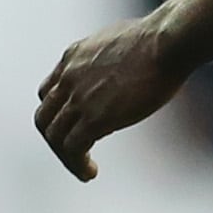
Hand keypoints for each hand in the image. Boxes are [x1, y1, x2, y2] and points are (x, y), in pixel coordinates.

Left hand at [33, 18, 185, 182]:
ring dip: (66, 157)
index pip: (48, 91)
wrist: (167, 41)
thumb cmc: (163, 39)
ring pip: (55, 137)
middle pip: (44, 117)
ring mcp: (78, 98)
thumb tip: (134, 63)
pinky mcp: (94, 118)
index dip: (57, 114)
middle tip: (76, 154)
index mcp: (74, 56)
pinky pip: (73, 149)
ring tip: (85, 170)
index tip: (75, 127)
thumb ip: (117, 57)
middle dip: (56, 139)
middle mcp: (68, 77)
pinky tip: (90, 172)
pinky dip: (77, 164)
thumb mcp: (126, 41)